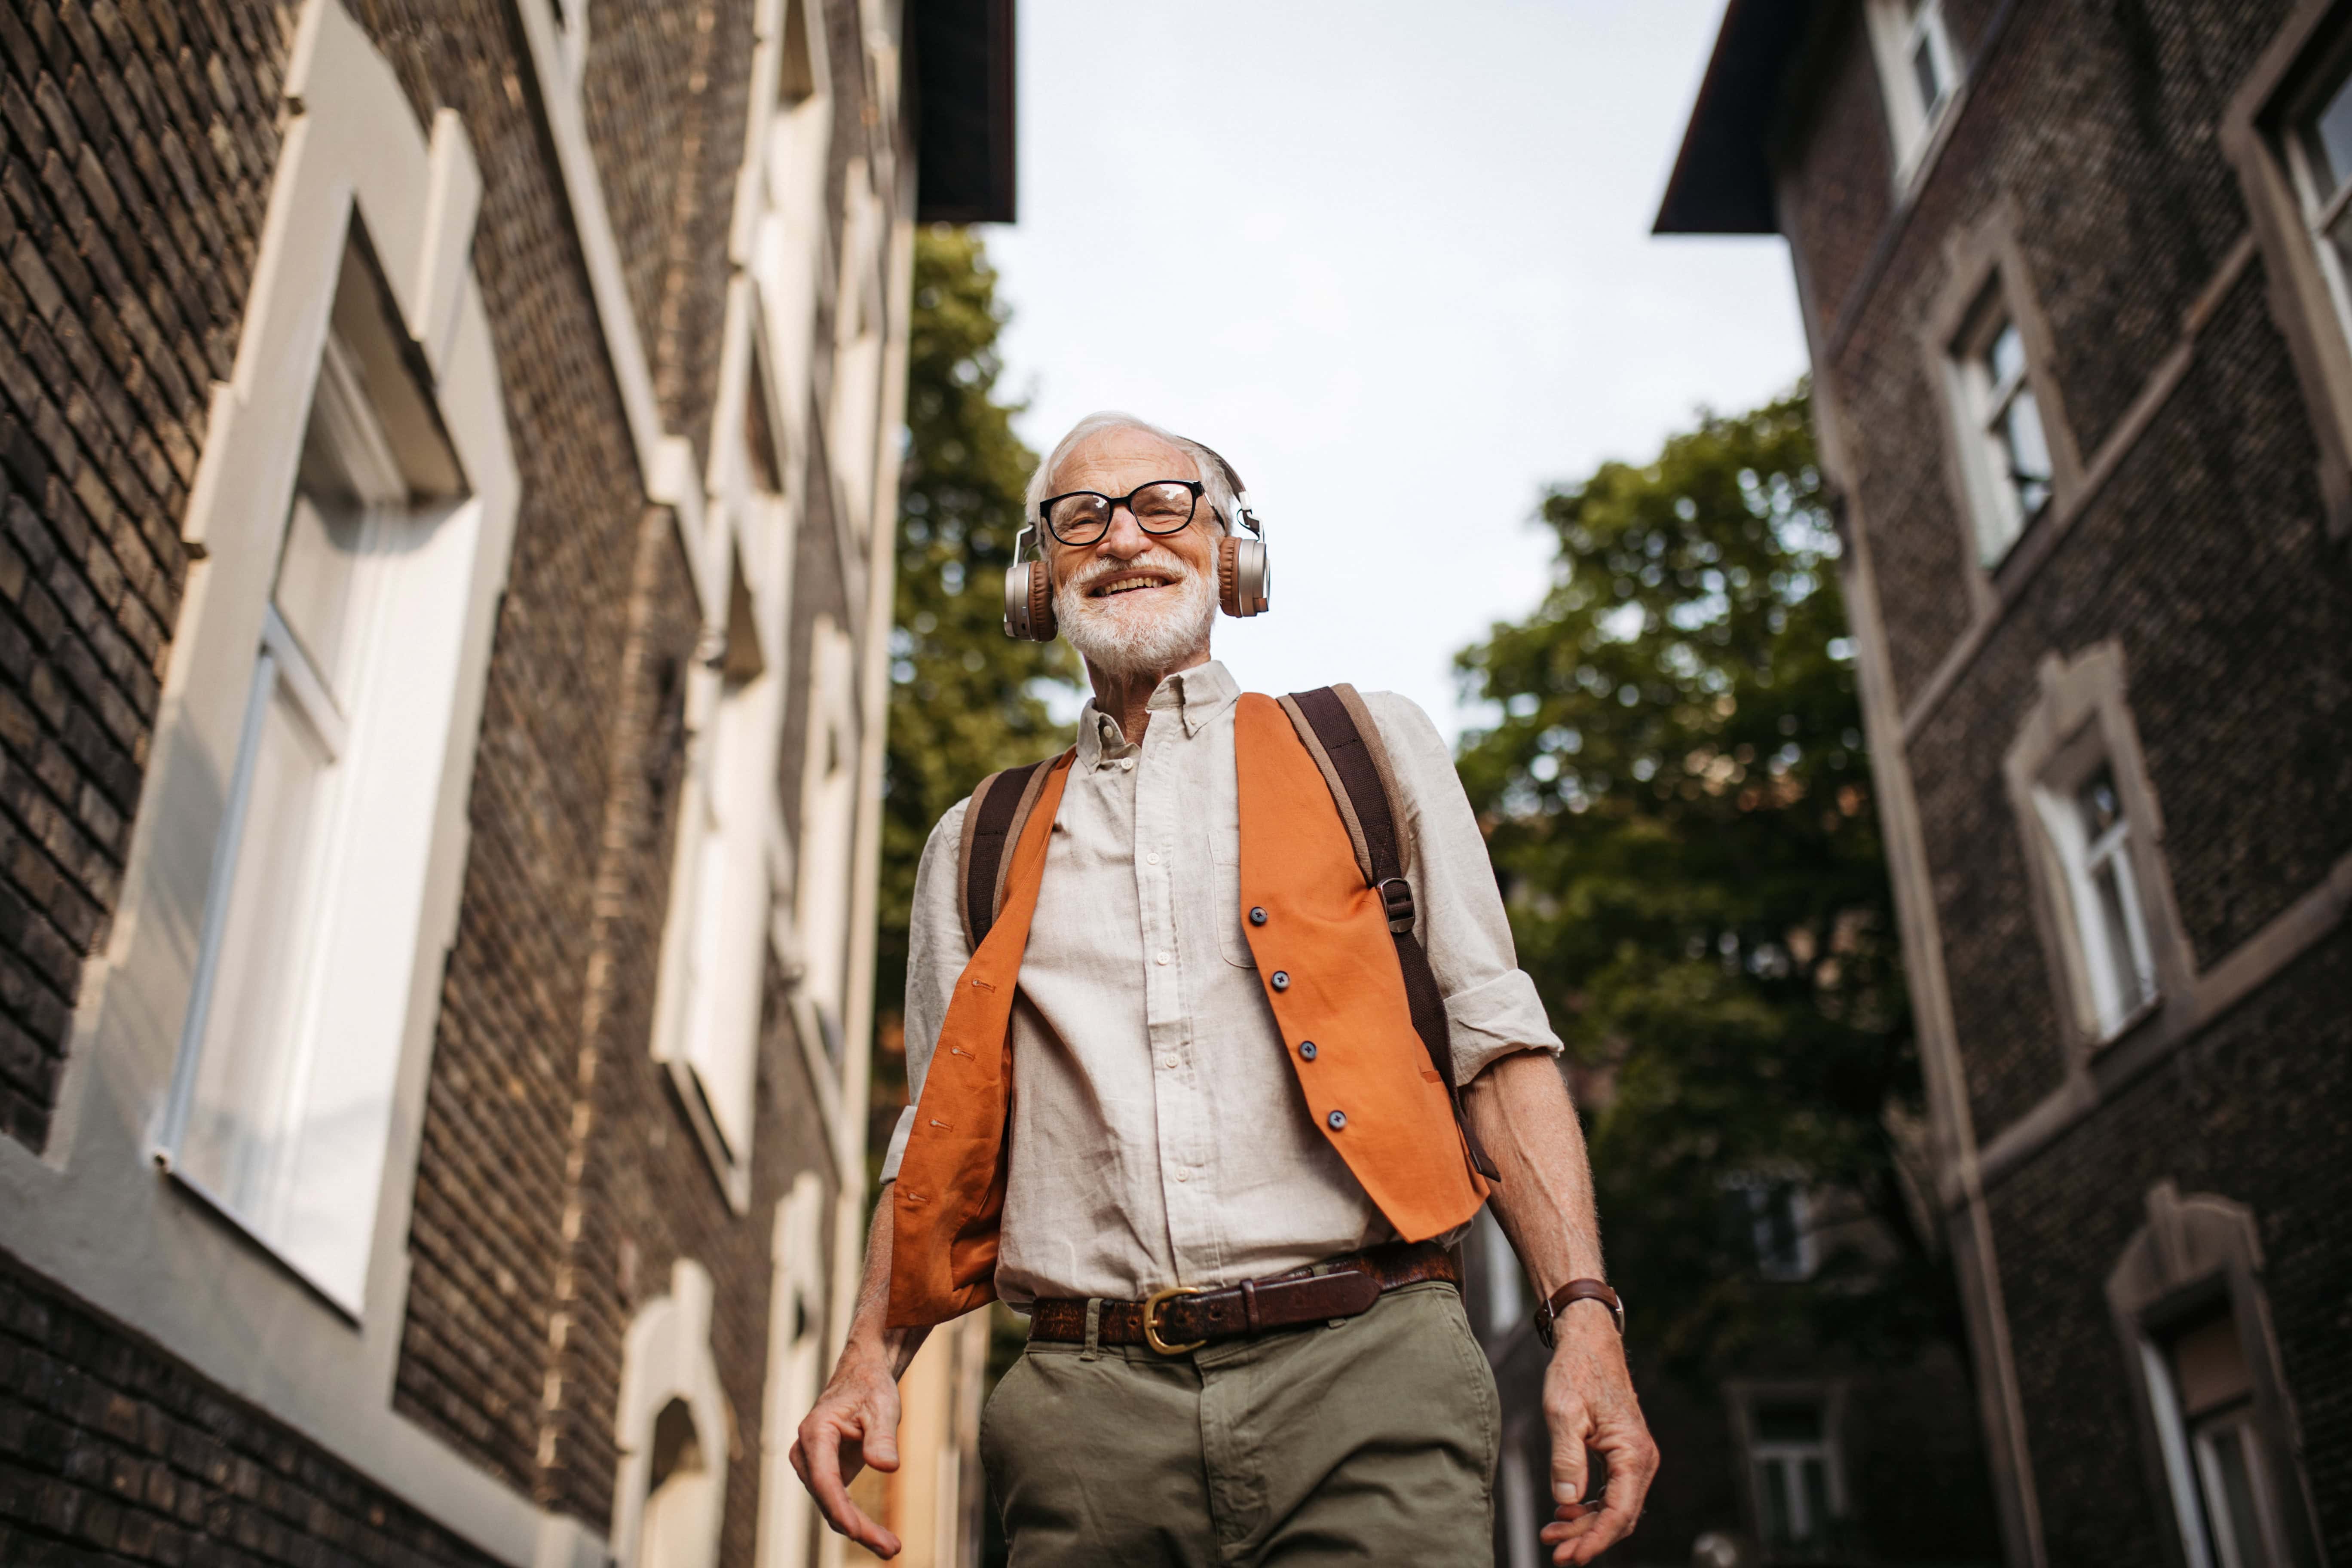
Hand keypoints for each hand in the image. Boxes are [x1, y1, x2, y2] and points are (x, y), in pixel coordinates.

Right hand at [789, 1346, 904, 1557]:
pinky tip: (880, 1538)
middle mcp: (807, 1453)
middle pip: (828, 1499)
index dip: (839, 1507)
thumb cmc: (871, 1388)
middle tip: (890, 1549)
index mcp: (815, 1433)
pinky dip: (858, 1521)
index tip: (856, 1531)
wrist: (863, 1378)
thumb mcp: (882, 1406)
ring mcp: (814, 1466)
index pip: (824, 1478)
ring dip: (860, 1529)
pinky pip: (839, 1503)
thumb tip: (888, 1467)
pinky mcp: (827, 1475)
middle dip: (856, 1527)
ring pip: (832, 1507)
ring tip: (891, 1548)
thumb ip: (882, 1437)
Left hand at [1536, 1305, 1657, 1564]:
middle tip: (1554, 1551)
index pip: (1619, 1512)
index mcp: (1633, 1452)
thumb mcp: (1562, 1412)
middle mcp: (1641, 1459)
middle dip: (1587, 1537)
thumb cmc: (1577, 1371)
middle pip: (1619, 1516)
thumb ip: (1565, 1458)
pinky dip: (1589, 1507)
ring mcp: (1635, 1458)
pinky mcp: (1623, 1455)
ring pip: (1615, 1507)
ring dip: (1586, 1525)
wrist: (1589, 1343)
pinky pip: (1611, 1492)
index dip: (1595, 1539)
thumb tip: (1566, 1501)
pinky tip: (1564, 1513)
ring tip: (1552, 1534)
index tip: (1570, 1556)